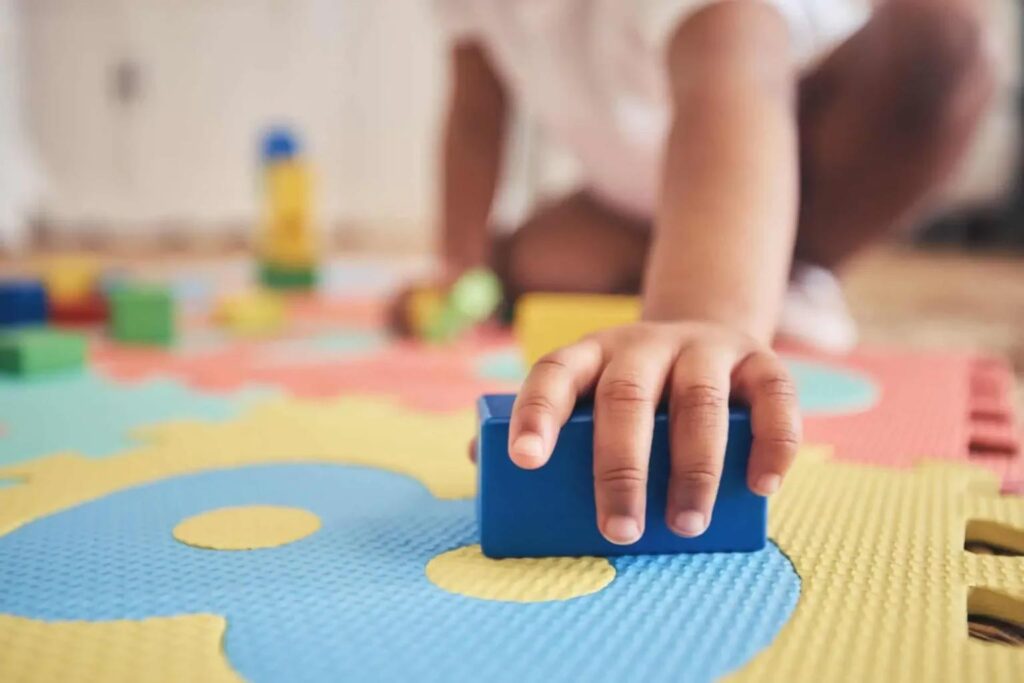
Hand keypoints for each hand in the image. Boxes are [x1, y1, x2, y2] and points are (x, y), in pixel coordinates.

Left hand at [508, 321, 800, 544]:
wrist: (706, 338)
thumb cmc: (632, 390)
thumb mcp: (587, 395)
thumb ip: (542, 424)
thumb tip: (480, 458)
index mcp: (591, 355)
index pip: (554, 374)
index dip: (536, 413)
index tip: (523, 461)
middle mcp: (644, 345)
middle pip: (627, 398)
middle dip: (621, 468)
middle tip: (619, 532)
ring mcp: (704, 348)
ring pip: (698, 402)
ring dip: (694, 468)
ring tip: (686, 526)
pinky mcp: (760, 361)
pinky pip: (773, 396)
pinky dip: (773, 442)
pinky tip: (762, 486)